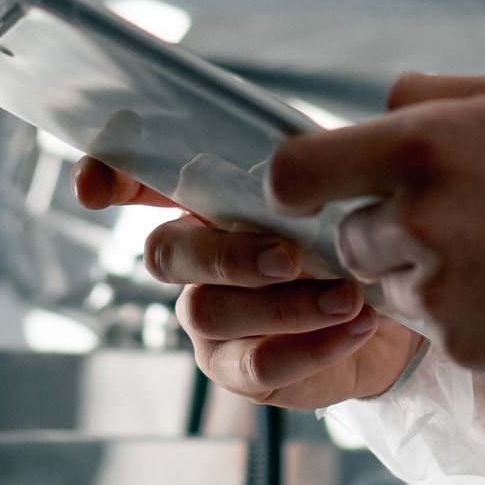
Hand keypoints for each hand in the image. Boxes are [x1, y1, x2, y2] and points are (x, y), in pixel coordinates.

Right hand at [78, 155, 414, 406]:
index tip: (94, 191)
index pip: (139, 179)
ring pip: (211, 311)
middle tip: (290, 258)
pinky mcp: (236, 368)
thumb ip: (325, 160)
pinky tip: (355, 327)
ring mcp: (206, 315)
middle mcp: (193, 255)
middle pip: (168, 252)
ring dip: (287, 306)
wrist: (389, 307)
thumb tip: (360, 115)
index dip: (108, 179)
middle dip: (227, 256)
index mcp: (207, 198)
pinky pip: (256, 363)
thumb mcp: (338, 185)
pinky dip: (311, 345)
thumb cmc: (350, 232)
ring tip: (349, 298)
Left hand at [269, 71, 484, 373]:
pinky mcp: (464, 346)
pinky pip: (431, 330)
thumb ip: (429, 96)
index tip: (325, 186)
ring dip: (419, 275)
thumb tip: (375, 107)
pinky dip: (460, 314)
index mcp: (421, 150)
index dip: (302, 182)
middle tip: (454, 219)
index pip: (296, 174)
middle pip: (346, 238)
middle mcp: (419, 222)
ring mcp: (440, 292)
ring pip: (385, 288)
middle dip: (383, 230)